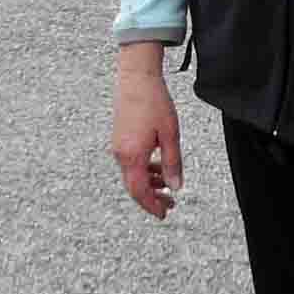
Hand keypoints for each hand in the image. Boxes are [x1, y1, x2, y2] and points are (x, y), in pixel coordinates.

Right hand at [110, 47, 182, 220]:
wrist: (136, 80)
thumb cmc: (155, 104)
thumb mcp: (171, 135)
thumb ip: (172, 163)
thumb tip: (175, 187)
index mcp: (132, 155)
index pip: (139, 190)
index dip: (151, 205)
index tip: (164, 214)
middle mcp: (120, 154)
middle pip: (134, 186)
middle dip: (152, 198)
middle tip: (170, 206)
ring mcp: (118, 147)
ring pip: (133, 174)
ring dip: (150, 183)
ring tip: (169, 187)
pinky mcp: (120, 140)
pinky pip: (131, 163)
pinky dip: (145, 170)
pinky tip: (159, 168)